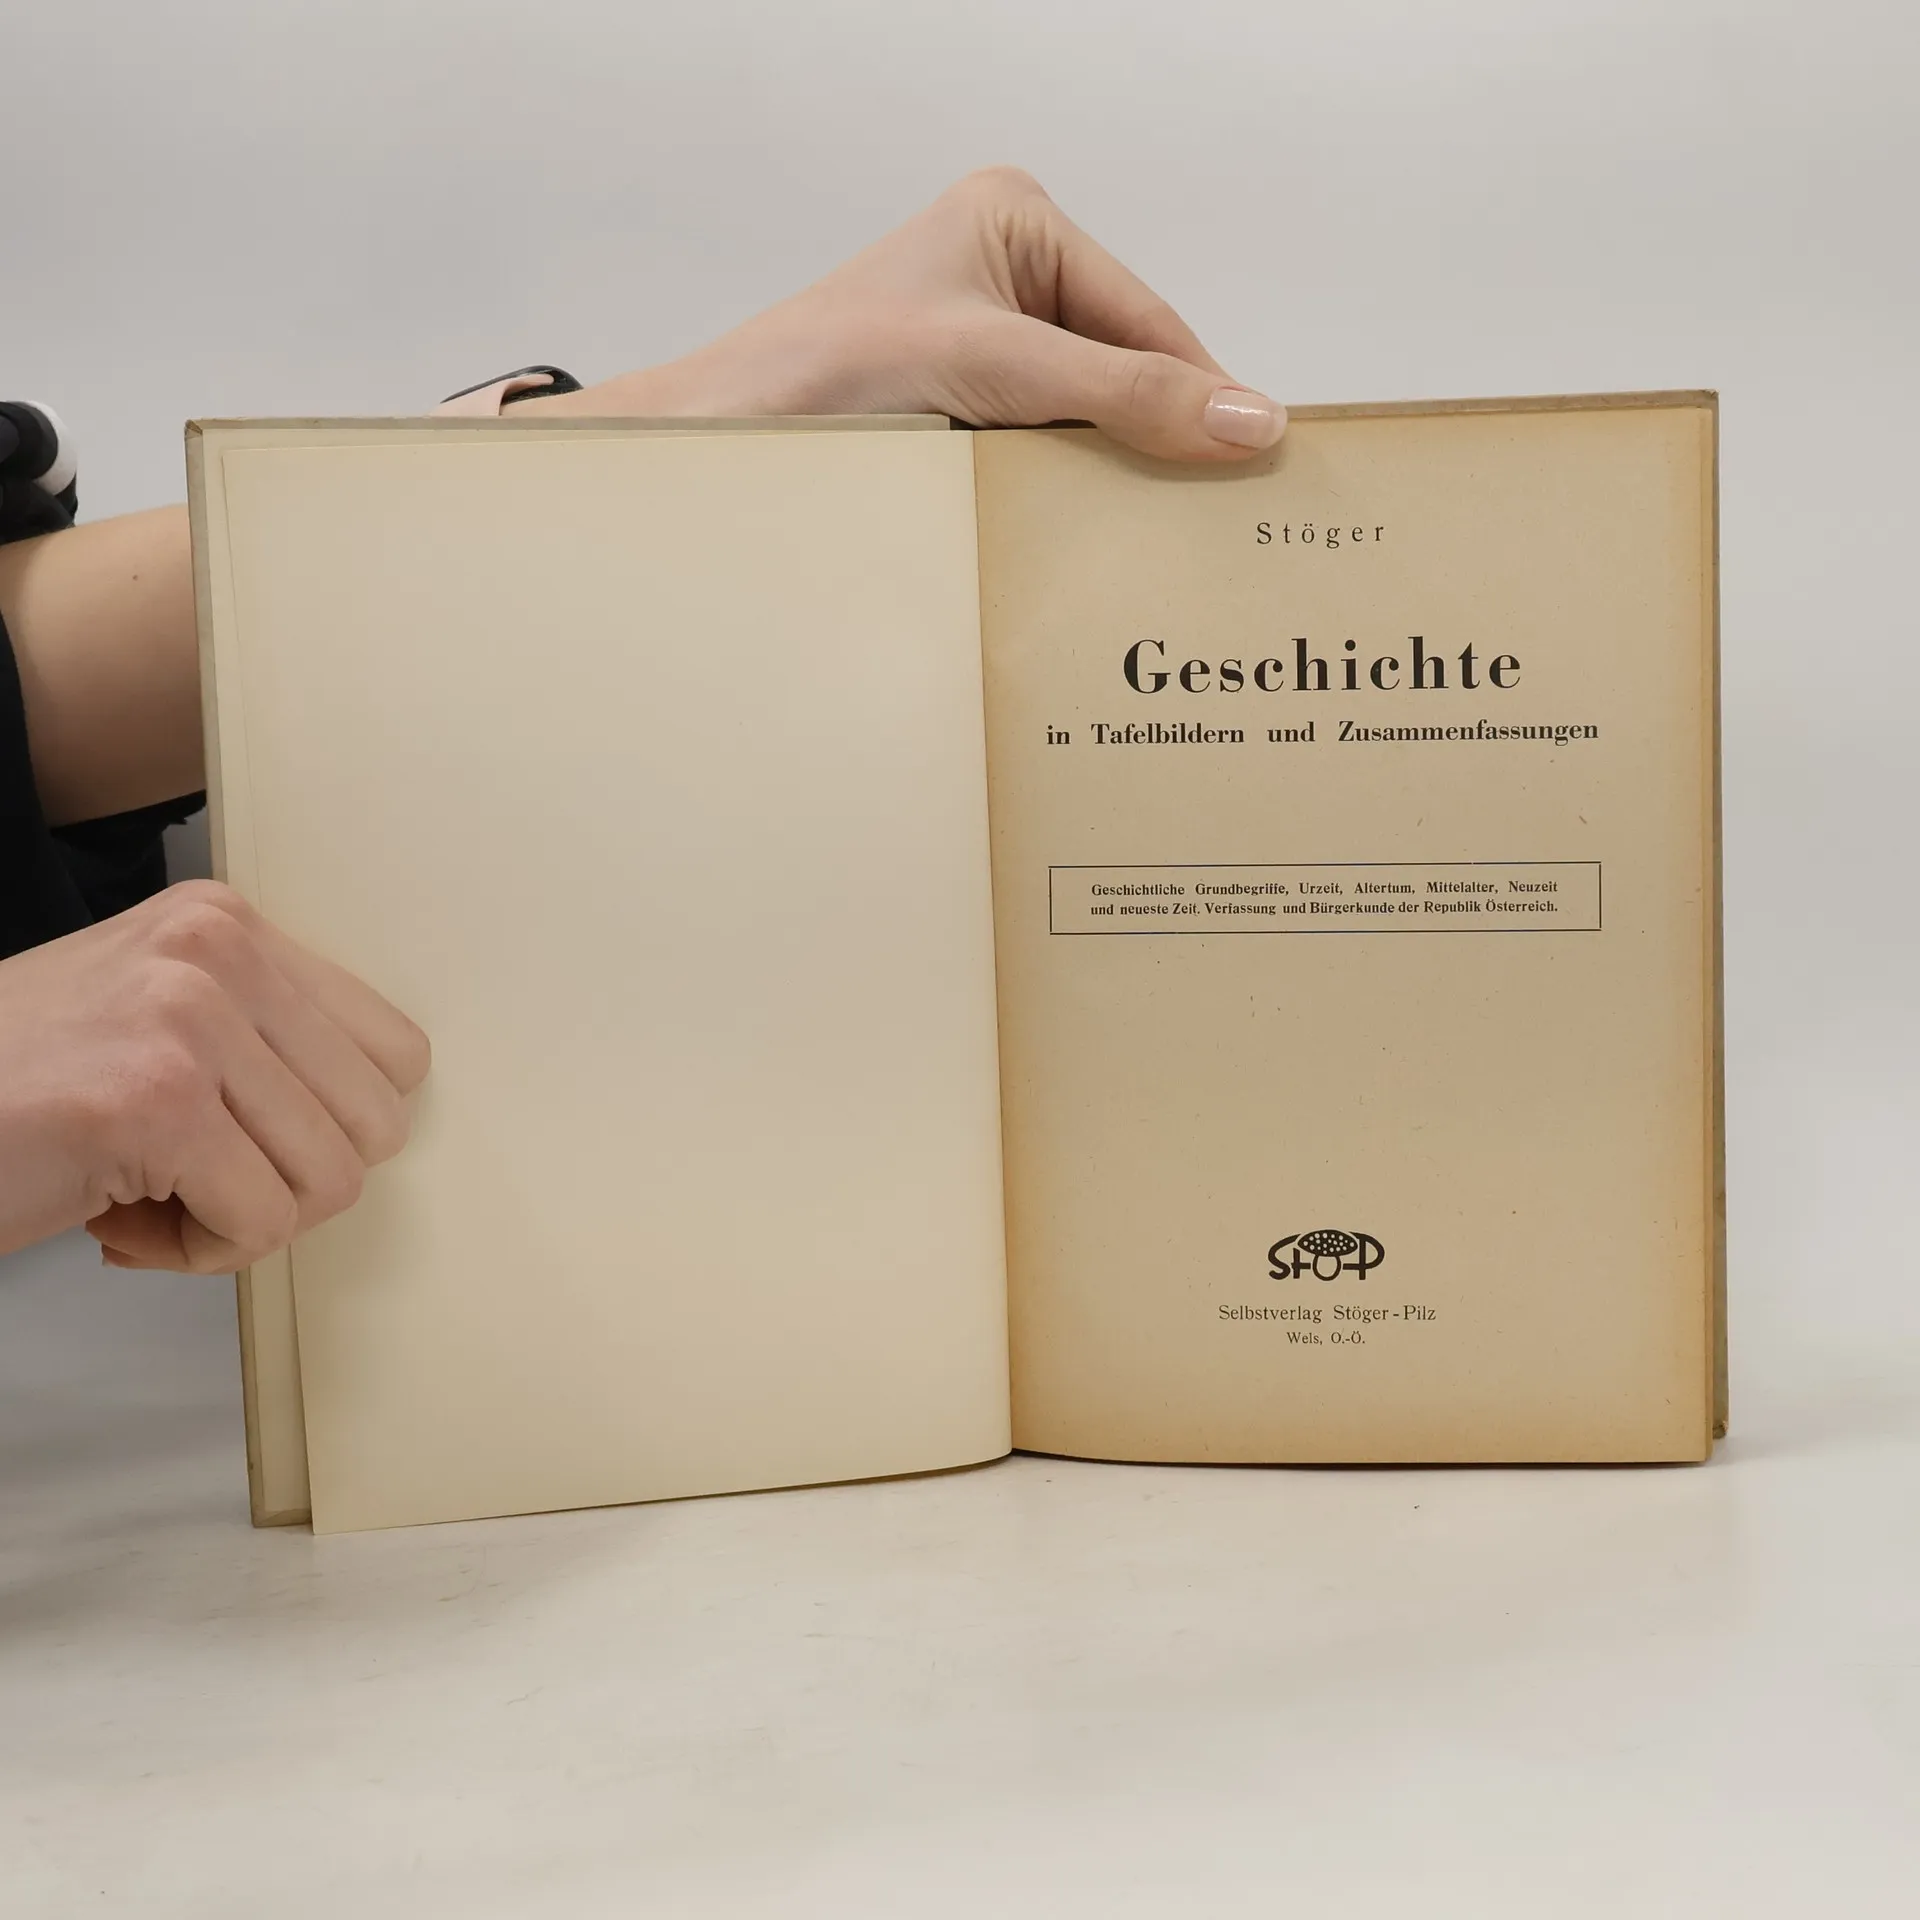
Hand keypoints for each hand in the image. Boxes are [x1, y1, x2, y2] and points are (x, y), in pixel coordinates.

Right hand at [0, 882, 429, 1271]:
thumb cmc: (16, 1093)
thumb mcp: (155, 1019)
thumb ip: (262, 1040)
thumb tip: (381, 1116)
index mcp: (229, 924)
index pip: (396, 1054)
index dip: (332, 1130)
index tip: (245, 1141)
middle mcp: (218, 951)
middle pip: (375, 1123)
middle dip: (292, 1183)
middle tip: (194, 1180)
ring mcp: (188, 1018)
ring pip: (330, 1180)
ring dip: (240, 1222)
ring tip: (148, 1197)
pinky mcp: (156, 1101)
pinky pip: (261, 1224)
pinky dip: (201, 1255)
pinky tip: (120, 1226)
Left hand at [525, 168, 1284, 461]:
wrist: (720, 441)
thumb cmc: (824, 375)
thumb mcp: (998, 369)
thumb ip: (1125, 392)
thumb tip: (1246, 419)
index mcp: (1017, 222)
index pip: (1147, 317)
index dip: (1202, 392)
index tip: (1261, 463)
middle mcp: (1003, 276)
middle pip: (1122, 368)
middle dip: (1156, 439)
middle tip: (1214, 517)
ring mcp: (978, 347)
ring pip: (1083, 419)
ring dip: (1106, 476)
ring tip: (1154, 537)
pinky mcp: (954, 412)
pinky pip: (1039, 450)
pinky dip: (1060, 493)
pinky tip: (1082, 536)